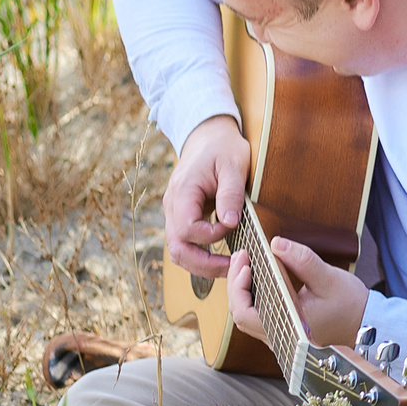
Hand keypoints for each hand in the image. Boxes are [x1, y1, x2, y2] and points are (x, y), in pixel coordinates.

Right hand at [163, 114, 249, 278]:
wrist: (207, 136)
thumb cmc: (223, 148)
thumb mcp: (233, 165)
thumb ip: (231, 193)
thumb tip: (231, 222)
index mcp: (182, 192)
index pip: (187, 229)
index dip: (211, 235)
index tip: (234, 225)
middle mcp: (172, 206)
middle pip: (177, 249)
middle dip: (204, 265)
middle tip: (234, 269)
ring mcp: (174, 213)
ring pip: (178, 251)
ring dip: (202, 265)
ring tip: (231, 268)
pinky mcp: (182, 217)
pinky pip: (185, 243)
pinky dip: (201, 255)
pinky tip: (223, 258)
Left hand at [229, 237, 367, 349]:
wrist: (367, 323)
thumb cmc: (351, 304)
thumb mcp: (329, 278)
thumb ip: (302, 260)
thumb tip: (277, 244)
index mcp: (288, 325)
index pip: (246, 312)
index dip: (238, 287)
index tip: (245, 262)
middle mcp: (280, 336)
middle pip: (240, 314)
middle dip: (236, 284)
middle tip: (241, 257)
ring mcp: (281, 336)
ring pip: (246, 317)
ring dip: (242, 291)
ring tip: (246, 265)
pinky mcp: (284, 331)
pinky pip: (257, 317)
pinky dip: (252, 298)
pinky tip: (257, 279)